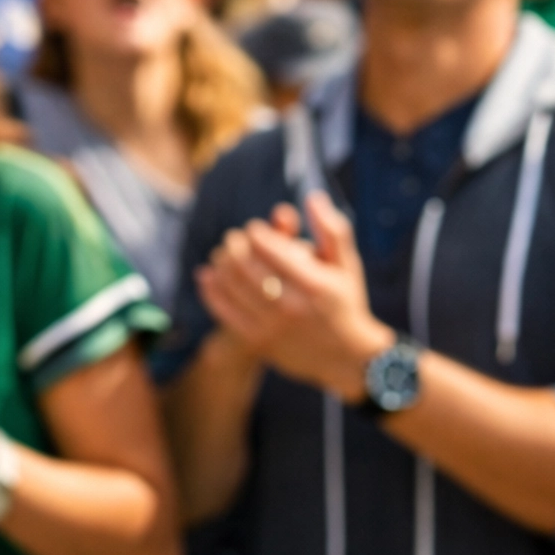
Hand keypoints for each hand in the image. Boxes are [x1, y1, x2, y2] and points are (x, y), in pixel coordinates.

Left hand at [196, 193, 388, 405]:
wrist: (346, 357)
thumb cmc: (344, 300)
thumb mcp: (345, 263)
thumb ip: (331, 229)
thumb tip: (313, 197)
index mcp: (314, 284)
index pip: (271, 250)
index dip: (255, 234)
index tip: (254, 229)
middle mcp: (292, 307)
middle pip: (247, 267)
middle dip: (234, 245)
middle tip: (234, 238)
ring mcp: (274, 328)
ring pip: (233, 287)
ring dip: (222, 264)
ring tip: (224, 254)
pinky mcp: (260, 343)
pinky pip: (226, 312)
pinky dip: (212, 290)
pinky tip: (208, 275)